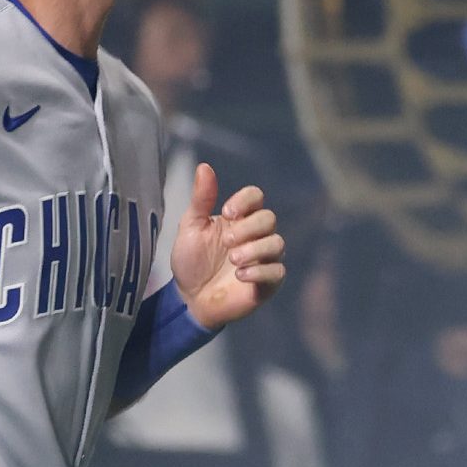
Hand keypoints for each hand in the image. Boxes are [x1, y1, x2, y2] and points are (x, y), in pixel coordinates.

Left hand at [170, 163, 284, 326]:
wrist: (189, 299)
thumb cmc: (191, 262)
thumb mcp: (191, 228)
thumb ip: (201, 199)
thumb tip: (204, 166)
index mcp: (239, 218)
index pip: (256, 196)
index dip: (246, 200)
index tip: (227, 212)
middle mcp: (255, 236)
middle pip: (269, 219)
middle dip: (249, 228)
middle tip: (227, 242)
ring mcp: (264, 259)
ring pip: (277, 243)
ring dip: (255, 250)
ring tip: (233, 260)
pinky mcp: (268, 283)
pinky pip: (277, 272)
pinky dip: (260, 272)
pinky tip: (240, 275)